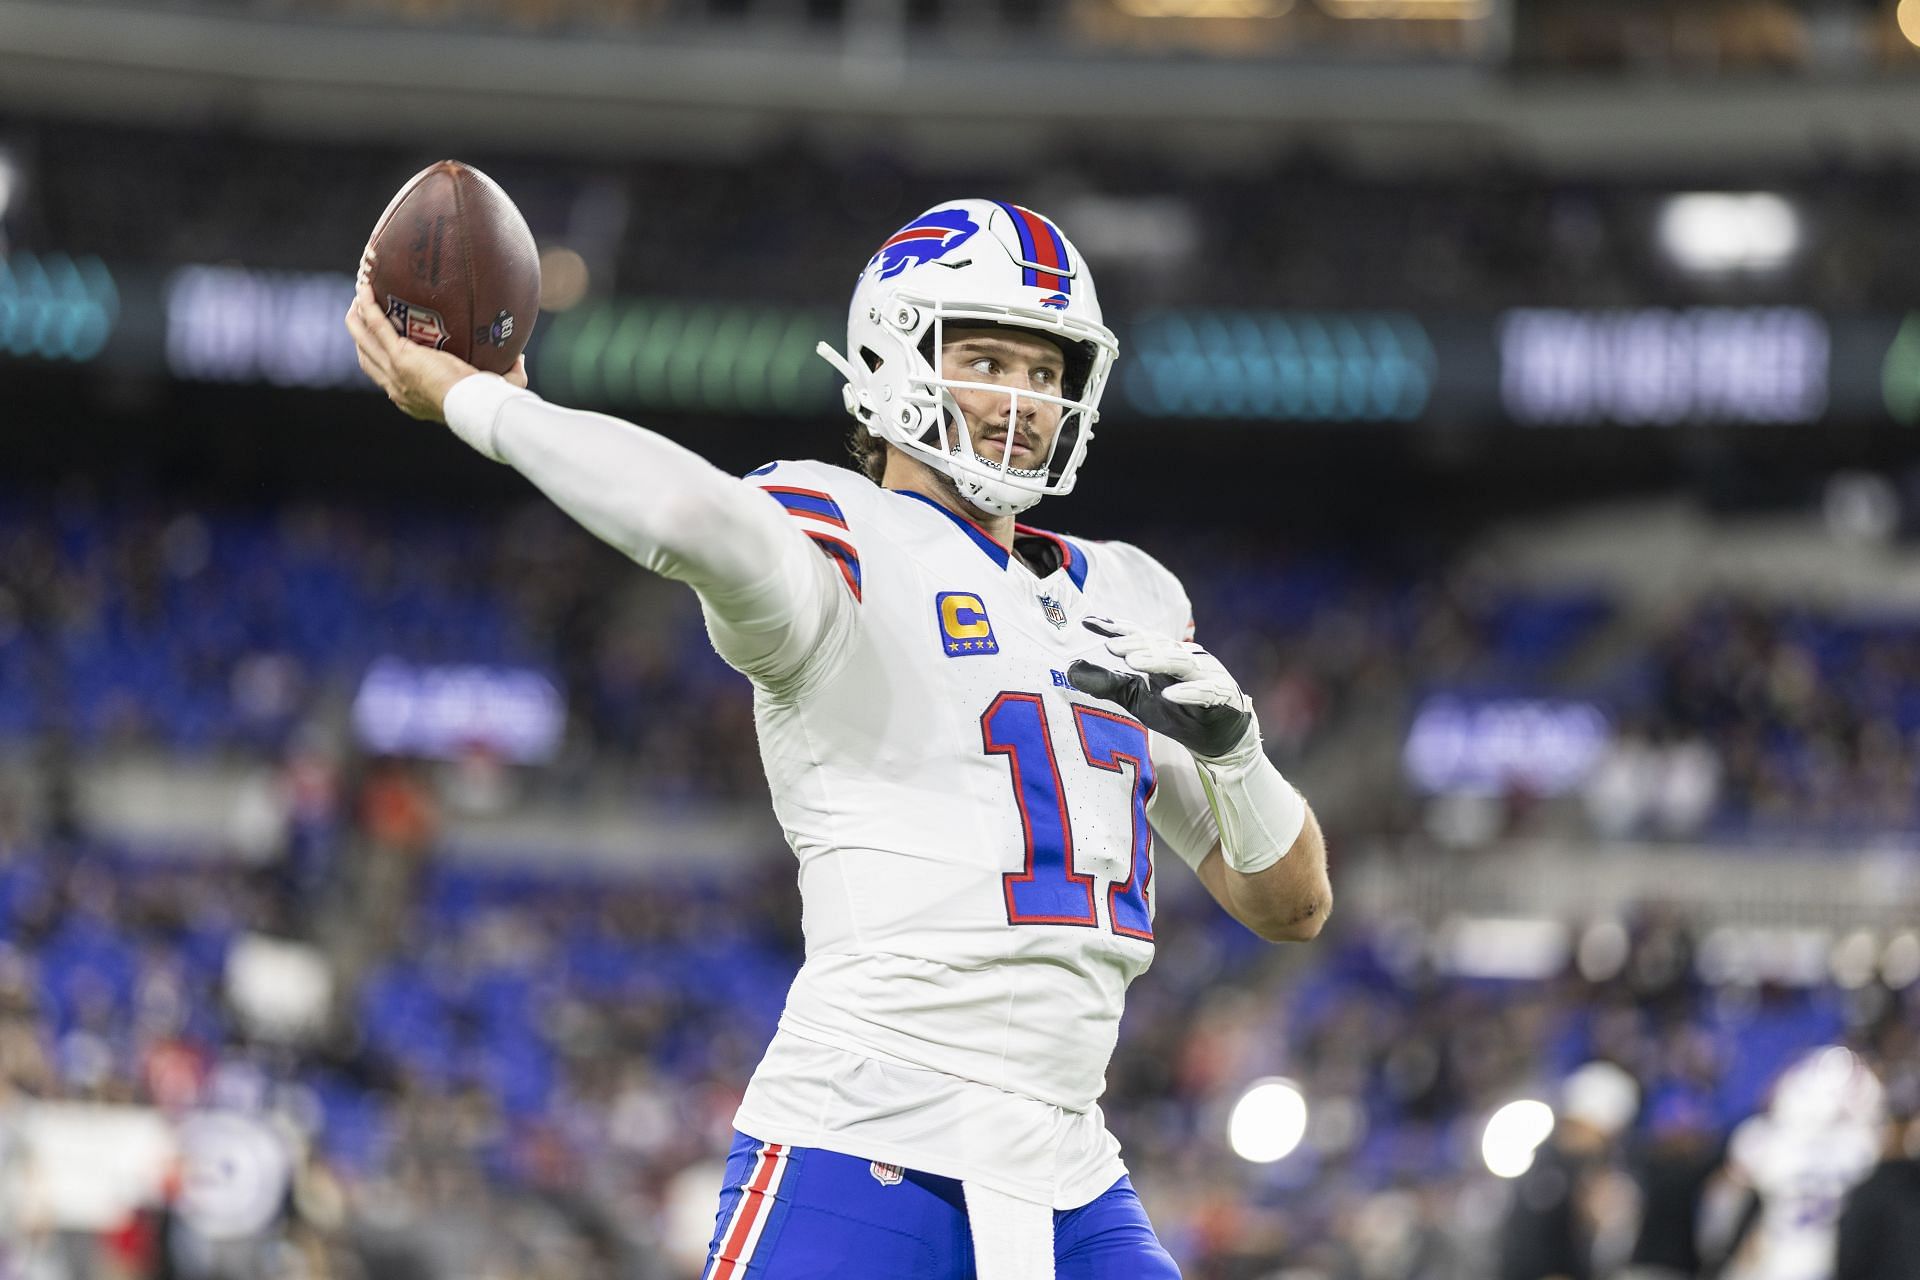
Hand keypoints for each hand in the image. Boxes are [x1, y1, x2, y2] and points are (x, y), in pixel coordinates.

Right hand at [344, 262, 526, 421]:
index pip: (387, 379)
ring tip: (358, 298)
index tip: (382, 345)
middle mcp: (396, 387)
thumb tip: (519, 358)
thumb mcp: (492, 389)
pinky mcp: (400, 356)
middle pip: (367, 358)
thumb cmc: (486, 404)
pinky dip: (369, 306)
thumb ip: (505, 375)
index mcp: (410, 398)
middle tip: (359, 315)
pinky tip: (366, 287)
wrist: (477, 407)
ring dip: (357, 318)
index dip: (379, 360)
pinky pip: (377, 325)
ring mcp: (394, 371)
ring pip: (364, 340)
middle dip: (360, 336)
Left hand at [1067, 617, 1254, 760]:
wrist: (1215, 739)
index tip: (1089, 623)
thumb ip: (1107, 683)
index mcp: (1164, 654)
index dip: (1115, 628)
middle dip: (1135, 643)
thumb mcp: (1135, 698)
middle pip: (1159, 645)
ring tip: (1133, 661)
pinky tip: (1168, 695)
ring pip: (1181, 662)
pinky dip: (1188, 692)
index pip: (1138, 636)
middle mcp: (1185, 657)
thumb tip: (1071, 668)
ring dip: (1157, 660)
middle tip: (1110, 645)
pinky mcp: (1222, 695)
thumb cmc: (1175, 712)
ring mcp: (1206, 674)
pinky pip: (1205, 692)